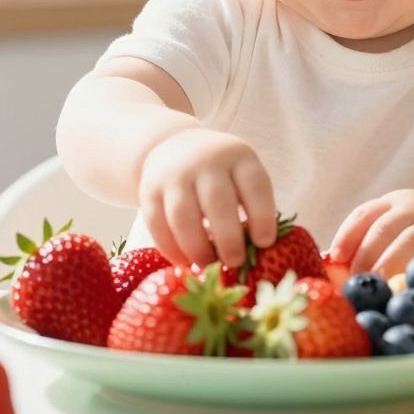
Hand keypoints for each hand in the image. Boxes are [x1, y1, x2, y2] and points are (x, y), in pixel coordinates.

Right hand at [136, 128, 276, 269]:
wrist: (175, 147)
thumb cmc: (220, 174)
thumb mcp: (241, 175)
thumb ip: (251, 206)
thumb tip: (258, 253)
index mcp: (238, 156)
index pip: (255, 186)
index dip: (262, 217)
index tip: (264, 244)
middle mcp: (205, 161)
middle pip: (217, 201)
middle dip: (228, 238)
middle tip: (235, 262)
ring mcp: (174, 174)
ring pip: (183, 216)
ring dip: (197, 247)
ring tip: (208, 266)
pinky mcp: (149, 189)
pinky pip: (157, 224)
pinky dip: (171, 248)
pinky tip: (184, 262)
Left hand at [327, 189, 413, 278]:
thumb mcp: (396, 225)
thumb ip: (368, 241)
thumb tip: (330, 266)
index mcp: (394, 201)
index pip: (365, 214)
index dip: (347, 235)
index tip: (336, 257)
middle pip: (385, 227)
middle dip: (366, 254)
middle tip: (355, 279)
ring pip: (411, 241)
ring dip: (390, 264)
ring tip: (377, 285)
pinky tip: (407, 288)